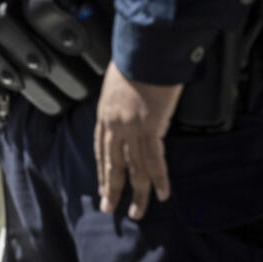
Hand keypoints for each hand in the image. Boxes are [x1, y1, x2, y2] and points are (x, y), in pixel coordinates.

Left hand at [94, 61, 182, 219]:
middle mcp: (114, 124)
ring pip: (133, 167)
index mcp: (104, 113)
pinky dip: (158, 178)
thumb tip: (129, 106)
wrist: (144, 48)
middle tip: (110, 209)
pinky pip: (154, 159)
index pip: (100, 148)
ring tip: (137, 213)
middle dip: (112, 188)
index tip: (104, 185)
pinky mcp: (150, 126)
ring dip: (137, 192)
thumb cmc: (134, 59)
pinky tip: (162, 194)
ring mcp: (131, 127)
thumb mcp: (118, 82)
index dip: (103, 169)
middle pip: (112, 163)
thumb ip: (121, 100)